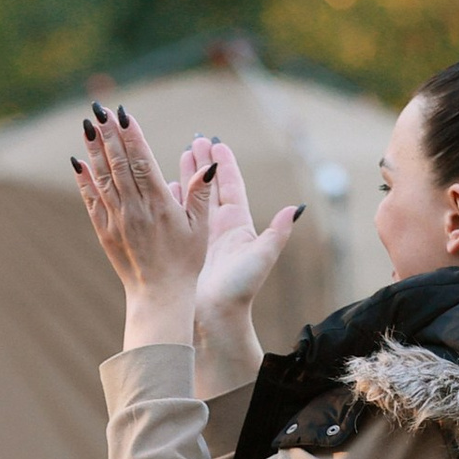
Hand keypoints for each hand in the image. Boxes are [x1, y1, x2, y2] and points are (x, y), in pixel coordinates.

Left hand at [75, 104, 215, 350]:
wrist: (159, 297)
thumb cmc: (185, 262)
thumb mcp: (199, 228)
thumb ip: (200, 194)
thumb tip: (208, 165)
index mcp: (159, 204)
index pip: (142, 161)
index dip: (132, 135)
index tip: (123, 113)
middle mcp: (135, 209)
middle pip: (119, 163)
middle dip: (109, 133)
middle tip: (99, 108)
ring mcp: (117, 220)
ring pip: (103, 177)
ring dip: (94, 149)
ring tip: (87, 124)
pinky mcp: (105, 232)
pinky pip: (92, 200)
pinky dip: (85, 180)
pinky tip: (79, 161)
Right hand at [187, 134, 301, 396]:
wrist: (214, 320)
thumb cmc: (239, 291)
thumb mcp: (262, 258)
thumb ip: (278, 232)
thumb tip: (295, 209)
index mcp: (238, 226)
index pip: (231, 186)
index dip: (224, 164)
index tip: (217, 142)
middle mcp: (219, 229)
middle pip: (211, 186)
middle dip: (203, 162)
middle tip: (195, 138)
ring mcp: (200, 238)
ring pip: (193, 198)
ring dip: (187, 176)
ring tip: (180, 154)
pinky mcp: (185, 248)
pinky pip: (177, 217)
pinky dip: (172, 199)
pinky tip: (164, 185)